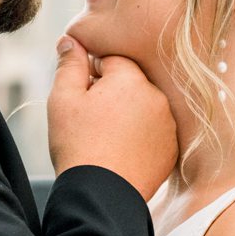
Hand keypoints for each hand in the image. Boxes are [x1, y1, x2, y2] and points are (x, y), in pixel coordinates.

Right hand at [47, 34, 178, 199]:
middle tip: (91, 119)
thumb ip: (70, 64)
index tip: (81, 97)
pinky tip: (120, 150)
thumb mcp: (63, 99)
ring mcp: (168, 124)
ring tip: (105, 138)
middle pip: (130, 82)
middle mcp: (156, 96)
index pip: (111, 60)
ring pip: (143, 106)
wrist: (101, 195)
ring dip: (127, 113)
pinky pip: (153, 130)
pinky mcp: (172, 148)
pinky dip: (139, 135)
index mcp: (131, 79)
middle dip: (111, 93)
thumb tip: (71, 40)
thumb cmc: (78, 145)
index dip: (92, 75)